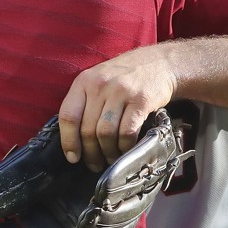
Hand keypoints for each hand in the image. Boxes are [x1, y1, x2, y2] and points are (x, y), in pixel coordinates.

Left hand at [57, 44, 177, 171]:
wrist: (159, 63)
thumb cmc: (124, 78)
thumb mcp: (98, 80)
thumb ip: (85, 103)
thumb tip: (74, 140)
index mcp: (84, 81)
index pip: (68, 115)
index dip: (68, 141)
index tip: (73, 157)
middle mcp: (100, 85)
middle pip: (88, 129)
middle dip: (90, 153)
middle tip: (95, 164)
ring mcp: (121, 92)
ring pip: (106, 133)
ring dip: (107, 152)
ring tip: (110, 159)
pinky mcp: (141, 100)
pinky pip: (127, 132)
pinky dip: (125, 147)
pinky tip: (125, 150)